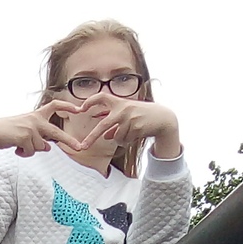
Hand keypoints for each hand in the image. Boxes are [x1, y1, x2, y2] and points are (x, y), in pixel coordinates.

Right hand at [0, 103, 73, 159]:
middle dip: (68, 141)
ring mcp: (31, 128)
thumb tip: (48, 147)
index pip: (54, 106)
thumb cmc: (8, 132)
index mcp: (36, 115)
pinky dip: (24, 153)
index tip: (79, 108)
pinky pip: (31, 152)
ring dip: (30, 150)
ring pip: (40, 147)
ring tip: (19, 145)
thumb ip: (39, 137)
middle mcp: (35, 120)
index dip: (67, 106)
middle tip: (79, 148)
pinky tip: (16, 149)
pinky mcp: (25, 137)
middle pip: (56, 132)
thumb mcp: (25, 132)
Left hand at [53, 95, 180, 161]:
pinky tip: (136, 134)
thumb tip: (106, 136)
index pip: (101, 97)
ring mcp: (129, 118)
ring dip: (121, 139)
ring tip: (131, 132)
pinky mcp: (136, 127)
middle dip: (92, 137)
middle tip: (82, 147)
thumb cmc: (142, 115)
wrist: (162, 118)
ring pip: (116, 137)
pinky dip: (128, 141)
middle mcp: (122, 109)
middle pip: (103, 126)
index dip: (90, 101)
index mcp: (119, 102)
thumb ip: (116, 125)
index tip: (80, 108)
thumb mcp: (128, 116)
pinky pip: (125, 140)